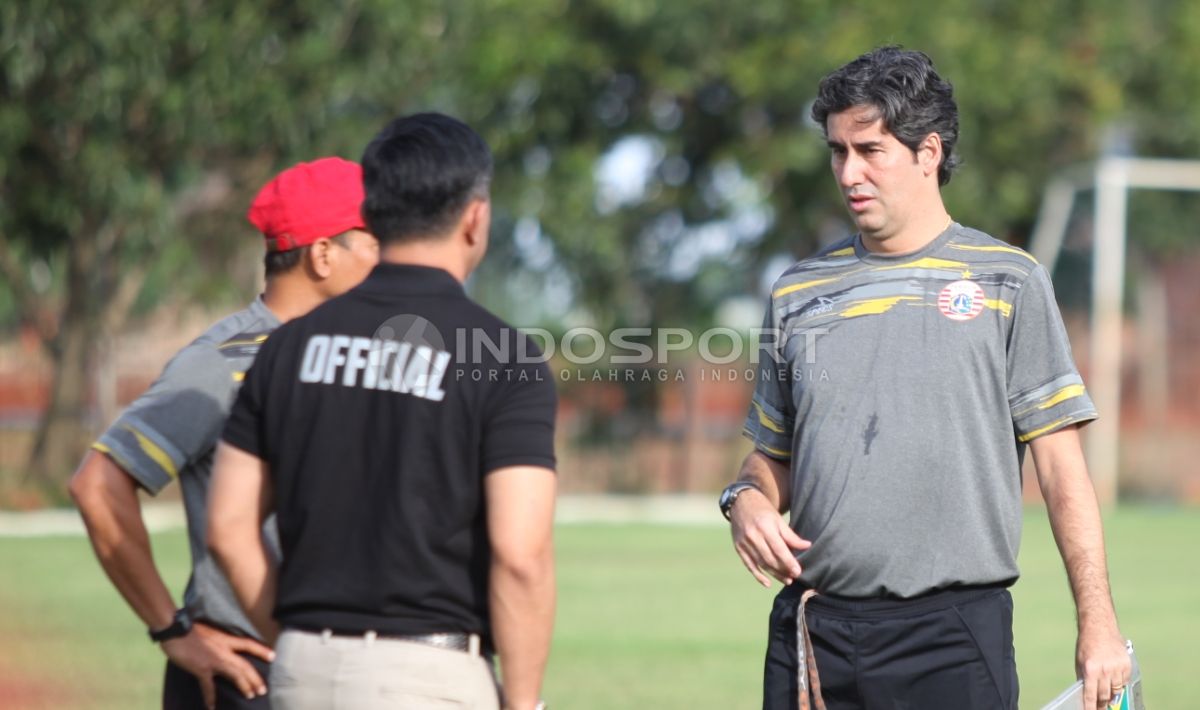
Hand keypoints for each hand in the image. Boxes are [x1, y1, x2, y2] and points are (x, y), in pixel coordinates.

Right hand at [160, 621, 274, 708]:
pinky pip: (208, 687)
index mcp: (226, 639)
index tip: (274, 656)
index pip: (249, 644)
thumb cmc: (190, 629)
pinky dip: (210, 698)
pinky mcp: (201, 669)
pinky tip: (211, 707)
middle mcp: (224, 650)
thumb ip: (219, 640)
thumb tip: (224, 646)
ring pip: (235, 675)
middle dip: (255, 678)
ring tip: (250, 696)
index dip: (262, 650)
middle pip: (245, 665)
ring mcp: (213, 660)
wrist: (175, 630)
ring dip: (244, 686)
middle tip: (263, 690)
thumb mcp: (210, 631)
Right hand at [729, 488, 810, 586]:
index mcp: (765, 527)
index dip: (788, 562)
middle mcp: (753, 535)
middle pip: (770, 558)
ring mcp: (744, 543)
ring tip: (786, 580)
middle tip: (794, 577)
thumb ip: (791, 535)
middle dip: (783, 570)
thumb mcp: (778, 519)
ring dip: (774, 574)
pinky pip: (749, 565)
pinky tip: (767, 583)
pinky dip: (758, 575)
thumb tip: (807, 546)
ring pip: (761, 563)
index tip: (798, 571)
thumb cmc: (763, 510)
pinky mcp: (738, 547)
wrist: (740, 502)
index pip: (778, 549)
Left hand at [1076, 622, 1129, 708]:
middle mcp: (1105, 669)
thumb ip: (1083, 678)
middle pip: (1104, 695)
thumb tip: (1085, 693)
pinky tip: (1113, 681)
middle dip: (1101, 703)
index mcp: (1090, 669)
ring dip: (1111, 695)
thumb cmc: (1087, 643)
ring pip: (1116, 691)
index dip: (1090, 707)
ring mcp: (1117, 667)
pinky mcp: (1127, 665)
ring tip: (1106, 695)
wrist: (1100, 627)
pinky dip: (1119, 684)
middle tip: (1099, 707)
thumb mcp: (1080, 661)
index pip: (1090, 694)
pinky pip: (1124, 682)